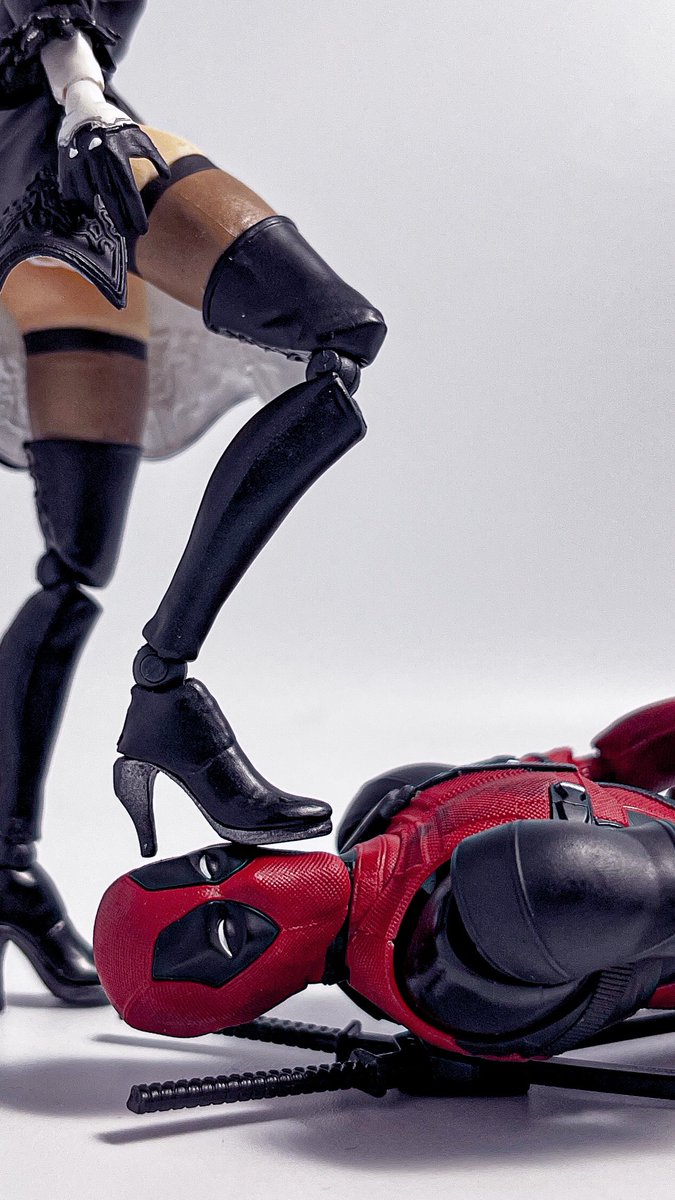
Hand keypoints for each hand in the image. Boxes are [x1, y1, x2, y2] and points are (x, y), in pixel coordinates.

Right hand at [58, 117, 169, 238]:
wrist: (84, 109)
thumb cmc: (116, 126)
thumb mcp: (139, 138)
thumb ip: (155, 157)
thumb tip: (166, 178)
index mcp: (117, 153)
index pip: (129, 191)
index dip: (135, 212)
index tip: (142, 229)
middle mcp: (97, 158)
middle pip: (110, 198)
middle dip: (120, 219)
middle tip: (126, 233)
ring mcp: (79, 161)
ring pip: (88, 196)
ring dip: (98, 210)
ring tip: (107, 219)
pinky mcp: (65, 163)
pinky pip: (71, 190)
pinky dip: (79, 201)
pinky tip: (89, 207)